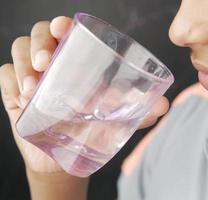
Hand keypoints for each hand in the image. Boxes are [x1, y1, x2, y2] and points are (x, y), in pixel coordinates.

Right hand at [0, 16, 169, 174]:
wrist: (67, 156)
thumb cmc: (91, 130)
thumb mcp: (113, 119)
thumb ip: (137, 111)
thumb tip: (163, 106)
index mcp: (77, 62)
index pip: (66, 32)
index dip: (61, 24)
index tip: (62, 28)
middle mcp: (54, 63)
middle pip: (38, 35)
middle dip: (39, 43)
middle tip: (46, 63)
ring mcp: (32, 75)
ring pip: (19, 49)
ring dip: (24, 64)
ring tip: (33, 87)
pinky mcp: (14, 90)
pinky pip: (4, 72)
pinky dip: (11, 80)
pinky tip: (24, 97)